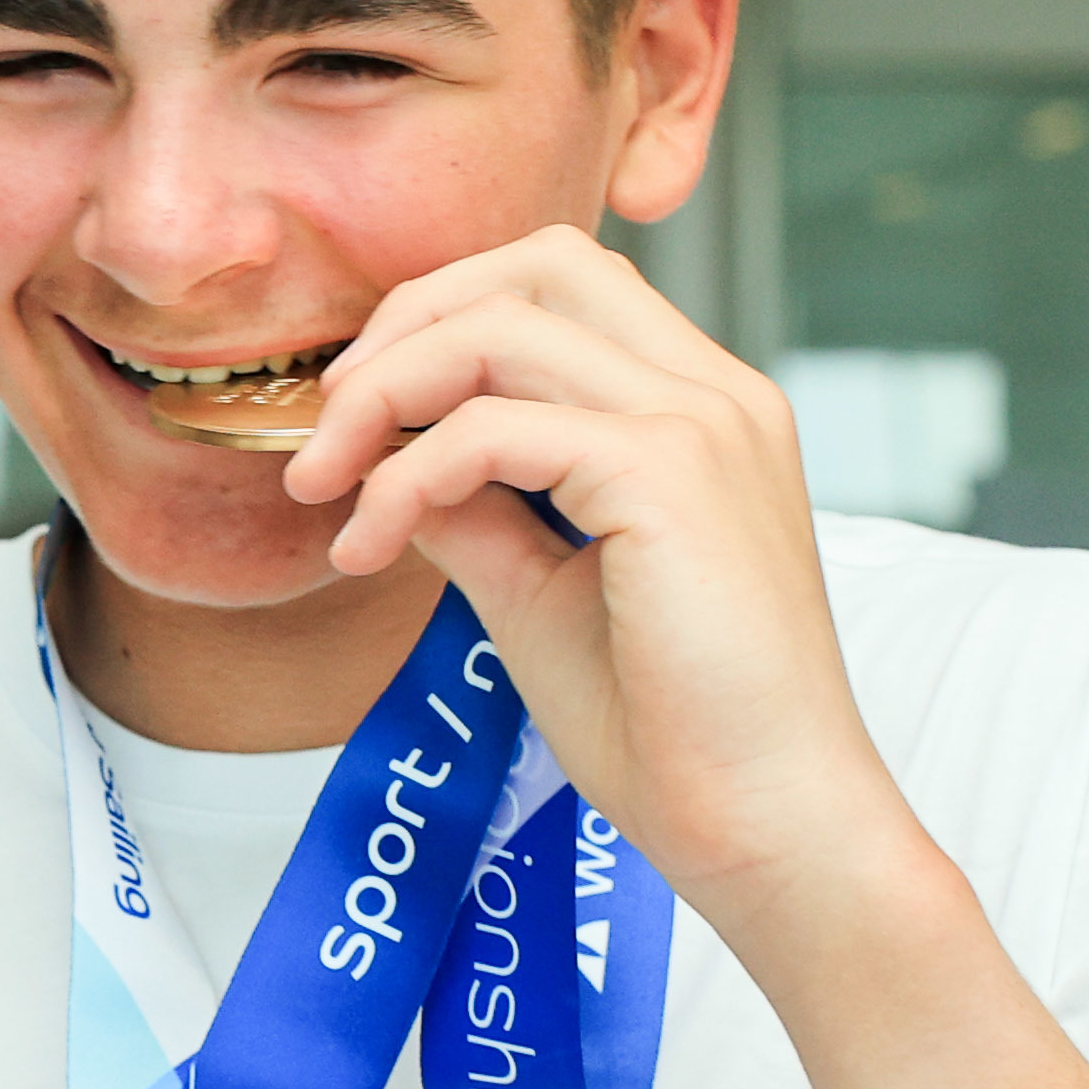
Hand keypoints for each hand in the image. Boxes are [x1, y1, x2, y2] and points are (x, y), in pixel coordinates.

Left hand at [282, 226, 931, 950]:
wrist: (767, 825)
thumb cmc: (674, 733)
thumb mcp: (542, 594)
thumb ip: (476, 510)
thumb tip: (389, 460)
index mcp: (703, 409)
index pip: (562, 284)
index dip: (441, 321)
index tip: (358, 415)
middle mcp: (715, 392)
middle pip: (534, 264)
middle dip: (404, 324)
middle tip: (325, 431)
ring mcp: (702, 422)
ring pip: (498, 327)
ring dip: (380, 397)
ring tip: (322, 489)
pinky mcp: (669, 474)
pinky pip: (492, 427)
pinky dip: (406, 474)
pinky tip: (370, 546)